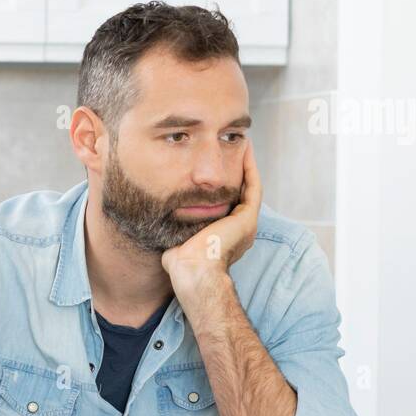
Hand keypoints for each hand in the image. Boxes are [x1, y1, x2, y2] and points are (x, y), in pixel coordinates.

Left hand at [160, 139, 261, 295]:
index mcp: (225, 235)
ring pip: (250, 187)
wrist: (193, 271)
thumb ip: (176, 231)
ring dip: (247, 165)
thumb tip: (162, 224)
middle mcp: (240, 229)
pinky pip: (253, 186)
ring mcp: (246, 224)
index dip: (224, 185)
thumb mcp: (178, 242)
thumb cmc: (181, 263)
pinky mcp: (247, 218)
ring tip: (242, 145)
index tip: (216, 167)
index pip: (228, 203)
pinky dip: (250, 168)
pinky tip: (245, 150)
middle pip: (241, 193)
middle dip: (237, 171)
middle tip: (232, 150)